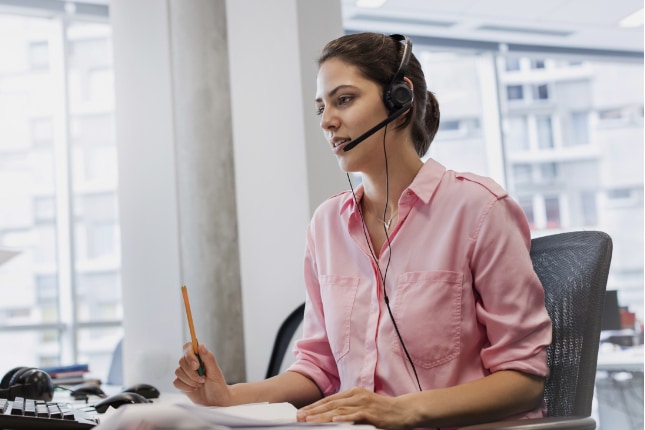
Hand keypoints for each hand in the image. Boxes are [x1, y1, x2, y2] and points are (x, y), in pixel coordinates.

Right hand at [172, 343, 232, 405]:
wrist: (216, 401)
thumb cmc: (218, 385)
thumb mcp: (215, 372)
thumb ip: (208, 358)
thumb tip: (201, 346)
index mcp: (200, 357)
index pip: (188, 347)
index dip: (189, 355)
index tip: (196, 365)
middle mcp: (191, 363)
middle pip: (182, 361)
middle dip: (192, 373)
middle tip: (203, 379)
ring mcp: (185, 373)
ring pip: (178, 372)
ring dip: (190, 380)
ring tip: (200, 384)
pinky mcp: (181, 383)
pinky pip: (176, 382)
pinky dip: (186, 387)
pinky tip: (194, 389)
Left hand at [296, 387, 412, 429]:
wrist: (403, 410)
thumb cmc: (383, 410)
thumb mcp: (363, 404)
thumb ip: (348, 407)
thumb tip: (331, 413)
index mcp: (354, 392)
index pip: (330, 399)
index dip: (315, 406)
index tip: (302, 412)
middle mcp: (357, 395)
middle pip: (331, 404)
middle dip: (314, 411)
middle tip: (300, 417)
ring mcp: (364, 403)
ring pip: (339, 410)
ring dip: (323, 416)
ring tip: (310, 420)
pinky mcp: (372, 413)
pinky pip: (356, 416)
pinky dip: (344, 418)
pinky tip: (334, 421)